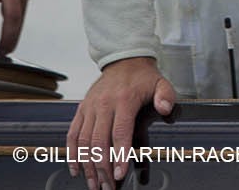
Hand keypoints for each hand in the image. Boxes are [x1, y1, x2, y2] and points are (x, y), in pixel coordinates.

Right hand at [66, 56, 175, 189]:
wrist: (124, 60)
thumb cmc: (143, 77)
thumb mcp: (161, 82)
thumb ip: (166, 96)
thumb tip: (165, 109)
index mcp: (124, 99)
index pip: (120, 132)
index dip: (119, 155)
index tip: (119, 174)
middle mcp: (103, 105)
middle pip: (99, 142)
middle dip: (102, 168)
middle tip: (107, 187)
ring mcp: (89, 108)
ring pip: (83, 142)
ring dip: (87, 166)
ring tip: (93, 184)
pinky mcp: (81, 110)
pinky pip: (72, 135)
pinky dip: (72, 154)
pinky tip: (76, 170)